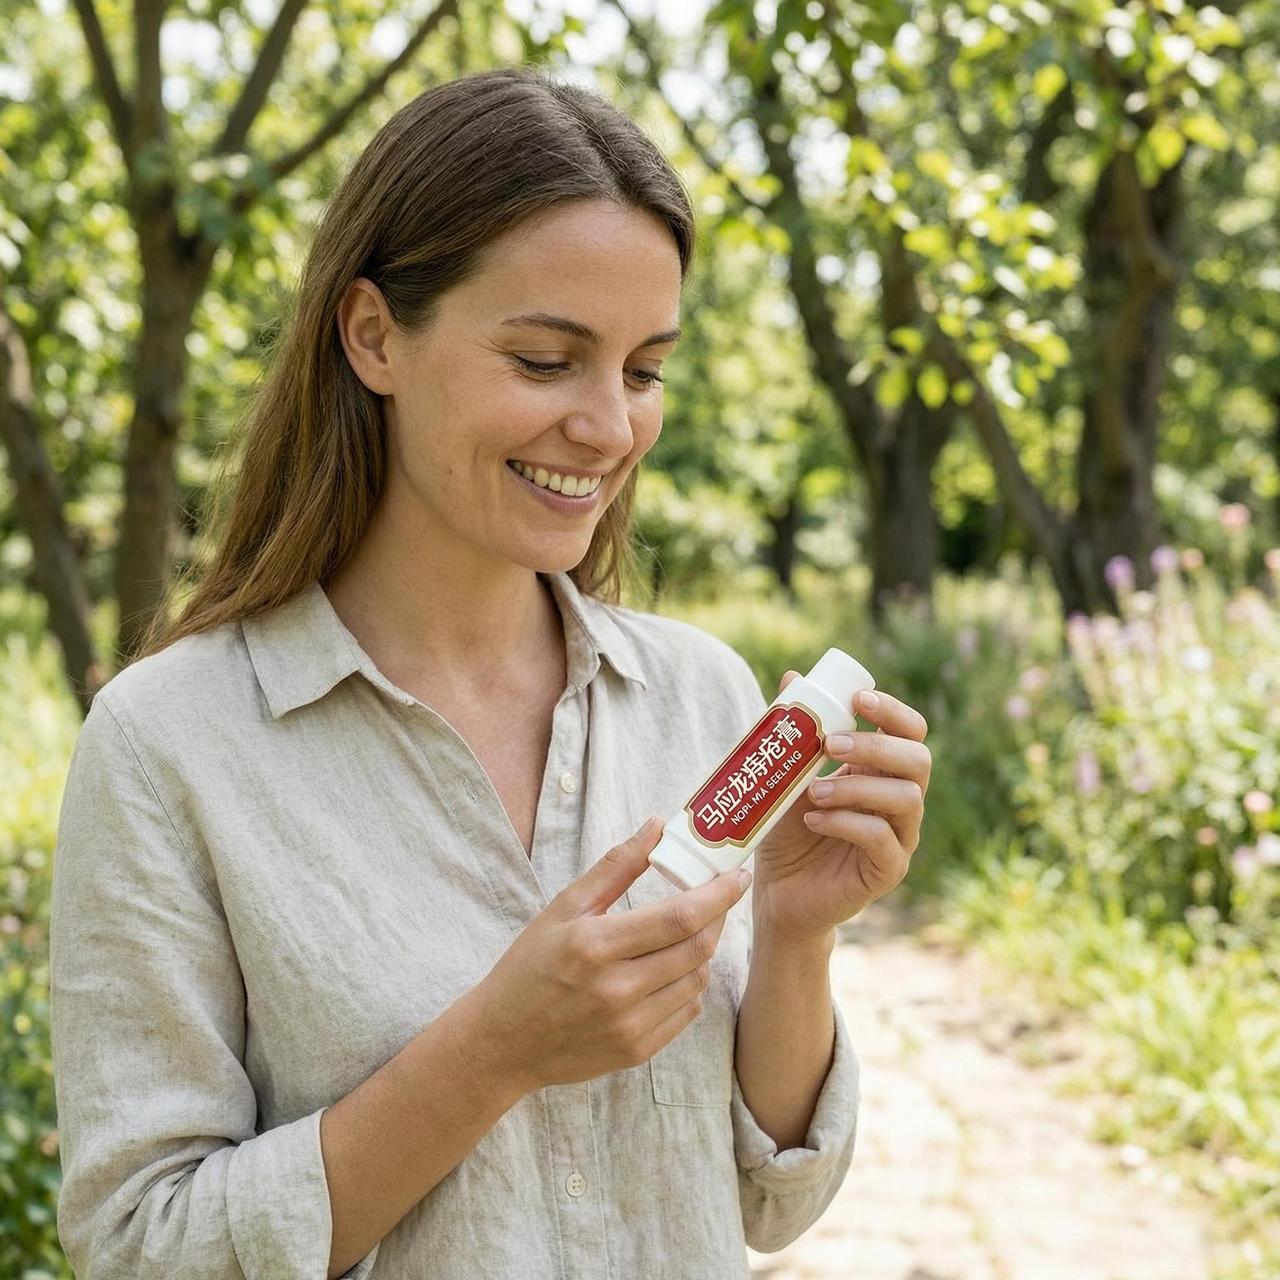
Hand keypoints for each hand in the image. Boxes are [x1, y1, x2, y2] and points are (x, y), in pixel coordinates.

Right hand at [469, 817, 751, 1096]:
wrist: (502, 1042)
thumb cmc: (529, 967)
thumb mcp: (563, 908)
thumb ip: (615, 867)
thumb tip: (656, 826)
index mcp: (596, 945)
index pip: (679, 917)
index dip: (718, 895)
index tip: (737, 875)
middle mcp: (617, 989)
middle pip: (697, 948)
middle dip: (719, 917)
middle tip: (719, 897)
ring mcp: (630, 1026)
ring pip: (697, 980)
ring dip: (705, 949)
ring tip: (692, 929)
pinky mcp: (637, 1052)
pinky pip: (686, 1011)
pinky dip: (690, 983)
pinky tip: (675, 967)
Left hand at [751, 675, 931, 946]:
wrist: (776, 894)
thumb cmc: (785, 831)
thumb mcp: (784, 776)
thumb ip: (793, 732)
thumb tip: (792, 677)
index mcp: (881, 771)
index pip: (910, 732)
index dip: (892, 711)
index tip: (857, 699)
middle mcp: (899, 801)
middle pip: (918, 760)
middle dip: (876, 746)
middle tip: (830, 744)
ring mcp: (899, 838)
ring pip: (906, 799)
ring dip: (856, 787)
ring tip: (812, 792)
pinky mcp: (888, 871)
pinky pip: (883, 840)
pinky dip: (847, 823)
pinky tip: (814, 820)